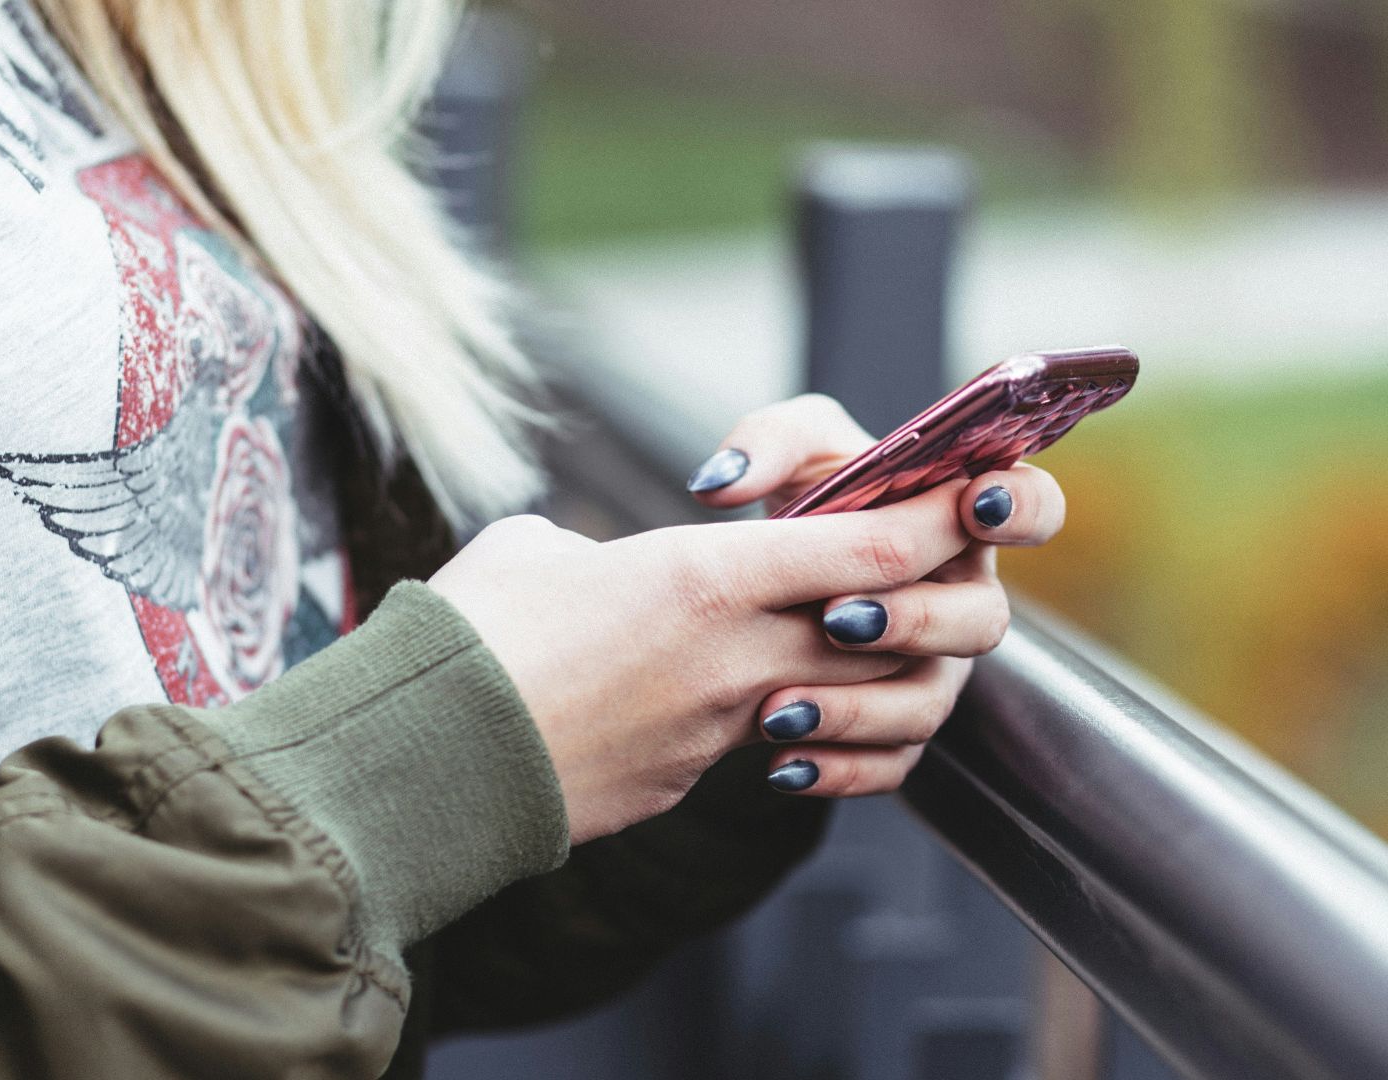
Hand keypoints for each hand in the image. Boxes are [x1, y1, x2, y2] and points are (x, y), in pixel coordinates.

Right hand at [429, 476, 993, 843]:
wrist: (424, 761)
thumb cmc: (469, 634)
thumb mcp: (537, 550)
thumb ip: (602, 549)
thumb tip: (605, 571)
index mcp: (705, 578)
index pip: (873, 548)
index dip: (934, 520)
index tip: (963, 496)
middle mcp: (736, 658)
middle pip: (889, 630)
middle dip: (922, 601)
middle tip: (912, 571)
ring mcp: (719, 731)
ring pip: (844, 697)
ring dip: (860, 672)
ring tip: (829, 644)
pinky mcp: (688, 781)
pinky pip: (771, 747)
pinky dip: (786, 724)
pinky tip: (749, 707)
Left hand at [685, 394, 1065, 796]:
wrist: (763, 585)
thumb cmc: (804, 499)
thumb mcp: (789, 452)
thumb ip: (766, 443)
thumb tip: (722, 484)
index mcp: (961, 519)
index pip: (1032, 507)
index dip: (1020, 507)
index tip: (973, 504)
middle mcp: (961, 600)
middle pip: (982, 620)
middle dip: (915, 619)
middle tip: (837, 616)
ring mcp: (935, 670)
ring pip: (928, 703)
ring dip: (859, 708)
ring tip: (780, 707)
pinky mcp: (897, 730)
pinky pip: (889, 765)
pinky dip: (837, 769)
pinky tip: (781, 764)